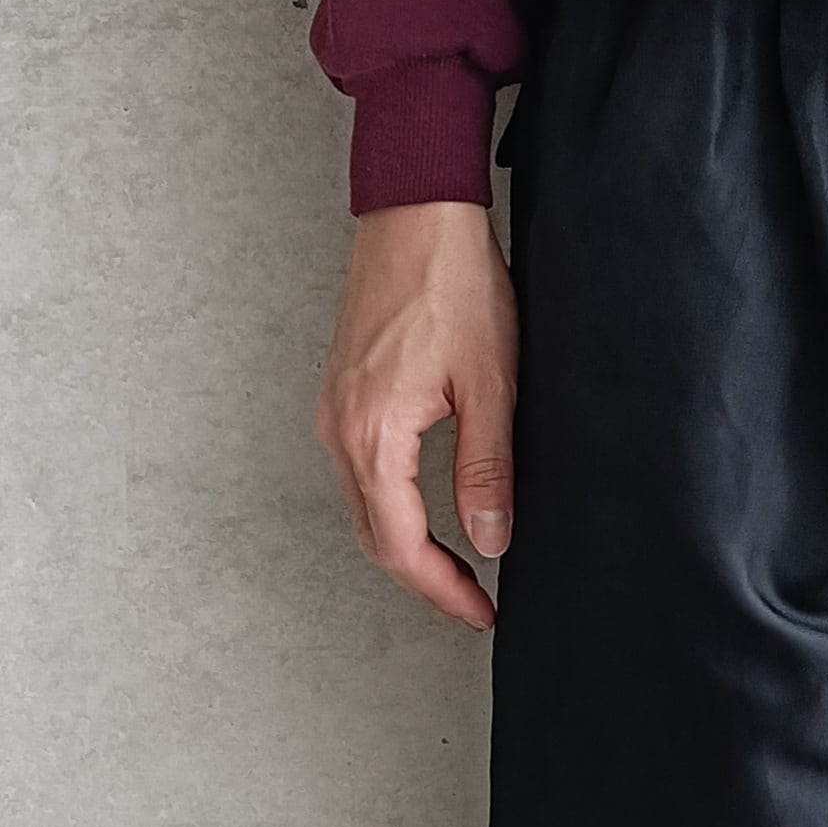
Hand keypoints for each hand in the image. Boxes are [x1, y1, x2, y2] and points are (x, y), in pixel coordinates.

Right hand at [316, 200, 518, 631]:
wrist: (417, 214)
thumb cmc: (455, 285)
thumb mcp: (491, 385)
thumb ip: (487, 469)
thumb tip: (489, 538)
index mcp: (374, 435)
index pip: (402, 546)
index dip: (443, 590)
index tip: (482, 612)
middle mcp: (340, 430)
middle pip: (375, 538)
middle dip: (424, 580)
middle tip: (474, 603)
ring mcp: (335, 412)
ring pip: (365, 508)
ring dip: (407, 546)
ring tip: (457, 569)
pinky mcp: (343, 394)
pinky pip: (360, 473)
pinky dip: (392, 507)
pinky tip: (426, 513)